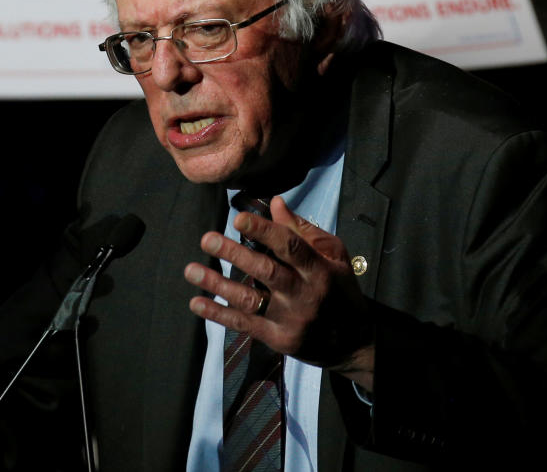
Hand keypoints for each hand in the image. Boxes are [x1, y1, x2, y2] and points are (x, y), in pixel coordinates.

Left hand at [184, 196, 374, 386]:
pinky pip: (244, 324)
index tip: (238, 219)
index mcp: (319, 270)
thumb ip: (302, 230)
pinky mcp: (278, 339)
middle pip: (266, 271)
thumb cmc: (340, 290)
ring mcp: (290, 319)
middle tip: (207, 238)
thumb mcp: (333, 257)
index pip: (290, 246)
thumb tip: (274, 203)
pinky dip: (219, 314)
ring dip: (218, 284)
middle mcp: (304, 295)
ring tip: (191, 270)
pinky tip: (197, 302)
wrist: (355, 343)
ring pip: (250, 299)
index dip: (264, 232)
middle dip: (235, 254)